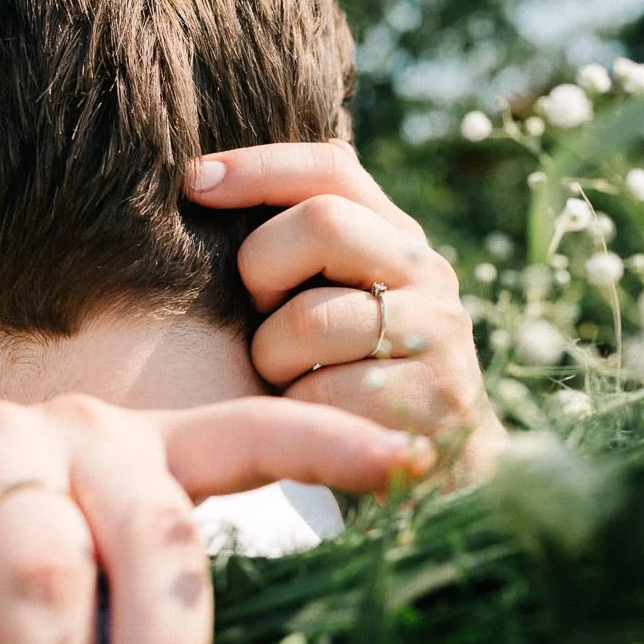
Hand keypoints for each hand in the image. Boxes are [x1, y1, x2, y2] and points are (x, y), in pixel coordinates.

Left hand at [187, 140, 508, 483]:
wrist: (448, 477)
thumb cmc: (361, 384)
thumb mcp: (341, 305)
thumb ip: (306, 252)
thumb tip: (211, 178)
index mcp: (400, 240)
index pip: (331, 170)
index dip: (258, 166)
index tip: (195, 183)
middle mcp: (429, 275)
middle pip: (320, 225)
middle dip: (260, 268)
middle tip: (259, 316)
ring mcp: (437, 337)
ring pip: (308, 319)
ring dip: (272, 358)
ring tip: (291, 381)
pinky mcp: (430, 404)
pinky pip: (319, 394)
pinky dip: (296, 413)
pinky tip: (315, 423)